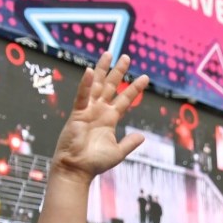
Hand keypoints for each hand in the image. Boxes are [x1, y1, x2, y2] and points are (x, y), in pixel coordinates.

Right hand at [51, 52, 148, 183]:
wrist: (77, 168)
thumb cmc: (95, 162)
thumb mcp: (118, 152)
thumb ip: (130, 143)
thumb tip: (142, 136)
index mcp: (109, 119)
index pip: (125, 99)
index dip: (134, 88)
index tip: (145, 77)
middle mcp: (99, 111)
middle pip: (111, 86)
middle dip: (118, 71)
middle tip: (126, 56)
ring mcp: (88, 110)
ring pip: (97, 85)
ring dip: (103, 70)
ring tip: (109, 54)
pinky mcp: (77, 114)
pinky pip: (82, 96)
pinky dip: (86, 84)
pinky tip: (91, 71)